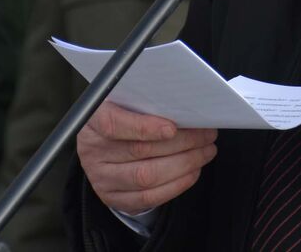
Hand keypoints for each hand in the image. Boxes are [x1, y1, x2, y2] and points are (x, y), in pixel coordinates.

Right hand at [76, 101, 217, 214]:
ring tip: (205, 151)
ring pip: (147, 176)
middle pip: (140, 151)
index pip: (114, 124)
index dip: (145, 127)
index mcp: (93, 122)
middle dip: (182, 143)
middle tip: (207, 134)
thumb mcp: (124, 101)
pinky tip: (192, 171)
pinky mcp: (115, 197)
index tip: (172, 127)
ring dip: (184, 164)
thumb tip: (183, 104)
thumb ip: (145, 102)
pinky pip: (149, 197)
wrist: (101, 144)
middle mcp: (93, 152)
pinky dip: (177, 184)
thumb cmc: (121, 115)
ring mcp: (102, 178)